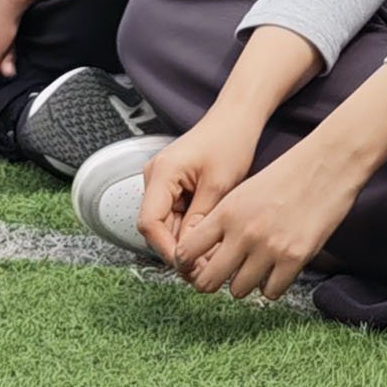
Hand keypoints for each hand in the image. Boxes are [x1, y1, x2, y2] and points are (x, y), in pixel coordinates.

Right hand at [138, 108, 259, 266]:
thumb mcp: (218, 185)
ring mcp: (162, 182)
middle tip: (204, 270)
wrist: (237, 117)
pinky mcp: (173, 185)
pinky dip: (189, 229)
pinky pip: (174, 215)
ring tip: (210, 258)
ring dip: (184, 241)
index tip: (189, 266)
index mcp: (161, 174)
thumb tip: (189, 255)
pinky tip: (209, 240)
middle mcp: (155, 178)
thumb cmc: (230, 141)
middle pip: (155, 227)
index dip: (166, 249)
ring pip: (165, 224)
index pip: (149, 223)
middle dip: (178, 249)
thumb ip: (199, 220)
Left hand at [158, 123, 359, 302]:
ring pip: (238, 290)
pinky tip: (277, 269)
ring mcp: (269, 247)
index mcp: (227, 211)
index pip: (187, 251)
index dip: (186, 264)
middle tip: (219, 278)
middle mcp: (244, 232)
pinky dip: (272, 285)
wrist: (328, 164)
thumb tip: (204, 252)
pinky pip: (271, 292)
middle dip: (210, 283)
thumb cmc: (286, 175)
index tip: (193, 266)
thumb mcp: (244, 191)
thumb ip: (223, 221)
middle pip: (207, 280)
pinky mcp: (295, 258)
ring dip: (244, 283)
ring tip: (254, 268)